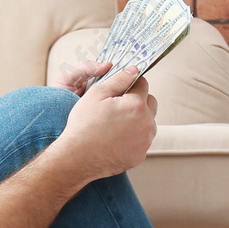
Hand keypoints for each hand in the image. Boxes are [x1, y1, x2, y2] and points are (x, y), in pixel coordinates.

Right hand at [53, 64, 157, 184]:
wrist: (78, 158)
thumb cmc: (84, 125)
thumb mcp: (96, 94)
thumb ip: (119, 80)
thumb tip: (133, 70)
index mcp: (136, 105)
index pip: (143, 84)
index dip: (131, 83)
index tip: (121, 88)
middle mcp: (146, 123)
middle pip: (150, 103)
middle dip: (138, 101)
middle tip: (118, 106)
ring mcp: (145, 141)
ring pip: (148, 123)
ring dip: (138, 119)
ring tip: (116, 124)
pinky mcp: (140, 155)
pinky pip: (142, 140)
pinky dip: (133, 137)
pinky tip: (116, 138)